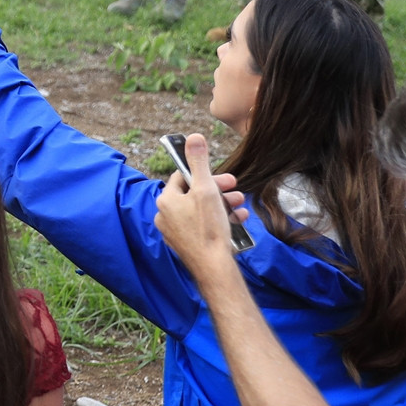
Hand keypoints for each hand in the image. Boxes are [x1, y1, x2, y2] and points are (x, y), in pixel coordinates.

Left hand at [154, 134, 250, 278]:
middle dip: (217, 190)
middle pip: (193, 194)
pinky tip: (237, 220)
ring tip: (240, 205)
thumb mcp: (206, 189)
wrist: (214, 267)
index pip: (182, 177)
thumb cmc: (208, 227)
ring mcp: (174, 232)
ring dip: (222, 204)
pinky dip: (218, 221)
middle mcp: (165, 215)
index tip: (224, 178)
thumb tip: (194, 137)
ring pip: (200, 211)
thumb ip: (199, 162)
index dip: (205, 174)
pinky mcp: (186, 245)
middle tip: (235, 189)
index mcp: (166, 200)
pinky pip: (202, 227)